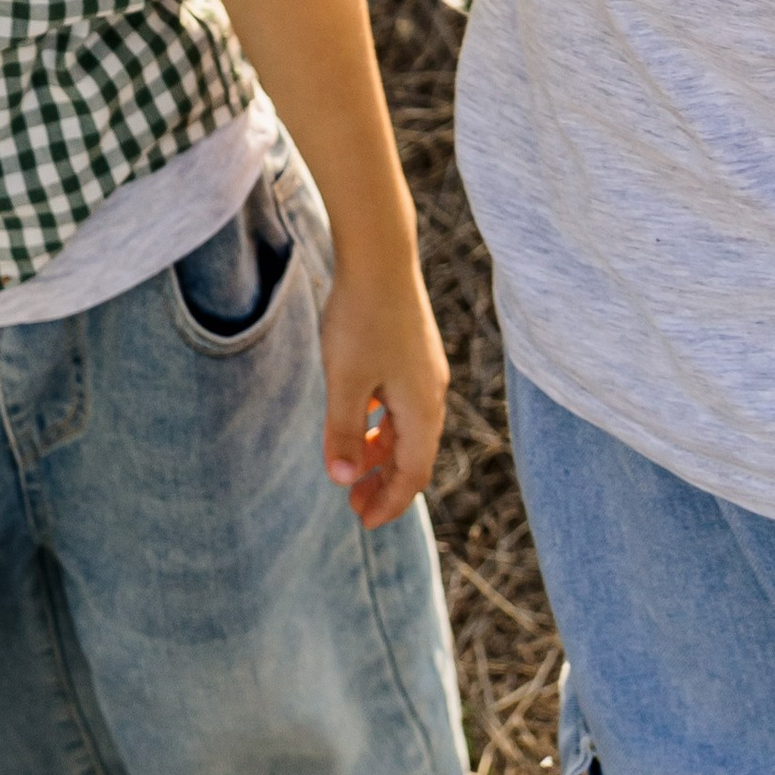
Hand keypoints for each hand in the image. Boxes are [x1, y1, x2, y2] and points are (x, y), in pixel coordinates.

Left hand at [317, 248, 448, 529]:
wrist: (379, 253)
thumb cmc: (361, 317)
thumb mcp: (345, 379)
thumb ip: (344, 431)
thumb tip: (342, 480)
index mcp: (423, 408)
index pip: (413, 474)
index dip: (389, 503)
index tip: (362, 522)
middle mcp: (432, 393)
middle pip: (414, 454)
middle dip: (385, 484)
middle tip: (354, 504)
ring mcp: (424, 370)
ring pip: (407, 428)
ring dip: (382, 452)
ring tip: (351, 467)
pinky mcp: (412, 350)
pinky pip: (401, 403)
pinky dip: (382, 422)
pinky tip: (358, 418)